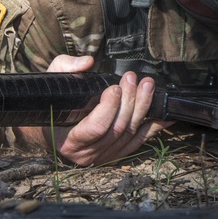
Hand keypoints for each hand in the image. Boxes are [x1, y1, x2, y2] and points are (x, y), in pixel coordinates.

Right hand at [17, 55, 170, 165]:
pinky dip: (155, 127)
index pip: (95, 127)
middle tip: (133, 79)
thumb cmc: (52, 104)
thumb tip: (87, 62)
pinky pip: (139, 141)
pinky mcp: (117, 154)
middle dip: (129, 101)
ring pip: (130, 133)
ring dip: (142, 108)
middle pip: (117, 128)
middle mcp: (87, 153)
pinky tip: (165, 114)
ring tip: (147, 86)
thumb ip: (66, 68)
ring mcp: (104, 156)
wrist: (51, 130)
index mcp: (69, 140)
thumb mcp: (53, 81)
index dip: (108, 108)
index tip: (114, 88)